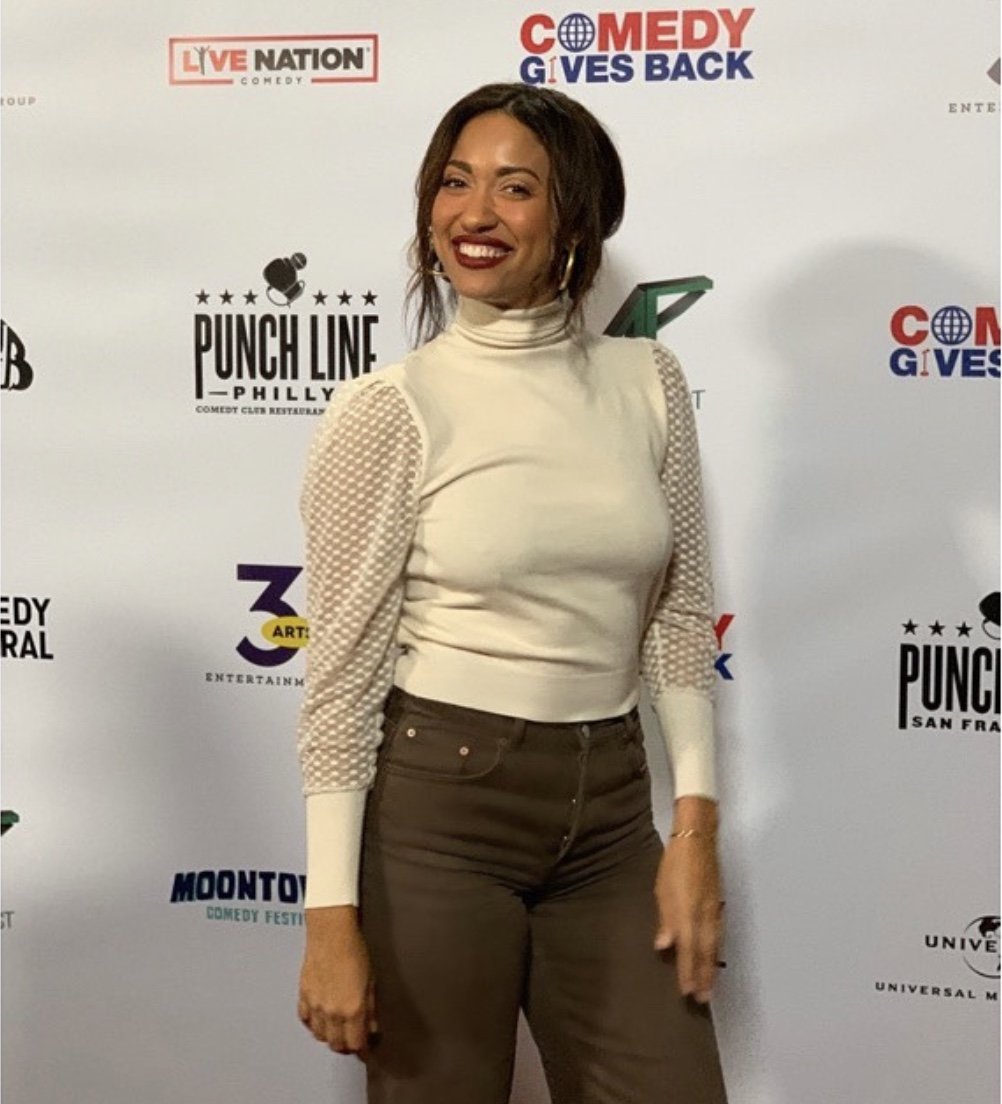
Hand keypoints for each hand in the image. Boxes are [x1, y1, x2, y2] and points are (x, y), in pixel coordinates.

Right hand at [298, 906, 377, 1055]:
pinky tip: (321, 1016)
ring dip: (329, 1035)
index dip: (362, 1047)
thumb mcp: (371, 981)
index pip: (355, 1044)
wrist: (331, 933)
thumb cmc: (354, 951)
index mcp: (352, 1009)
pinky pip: (305, 1020)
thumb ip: (371, 1009)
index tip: (365, 1044)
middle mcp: (332, 1012)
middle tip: (352, 1036)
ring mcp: (315, 1006)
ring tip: (338, 1027)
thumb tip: (372, 1028)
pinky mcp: (303, 996)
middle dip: (346, 1044)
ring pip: (320, 1036)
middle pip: (336, 1044)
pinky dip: (313, 1023)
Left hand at [653, 798, 722, 1003]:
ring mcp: (714, 910)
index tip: (687, 992)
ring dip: (711, 966)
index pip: (687, 949)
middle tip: (703, 999)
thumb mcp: (663, 887)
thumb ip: (665, 918)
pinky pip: (718, 934)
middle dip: (703, 976)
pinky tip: (713, 956)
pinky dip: (715, 950)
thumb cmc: (675, 861)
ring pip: (713, 945)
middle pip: (704, 952)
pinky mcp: (718, 904)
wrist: (699, 838)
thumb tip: (664, 946)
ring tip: (709, 985)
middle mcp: (704, 915)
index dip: (687, 971)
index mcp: (688, 911)